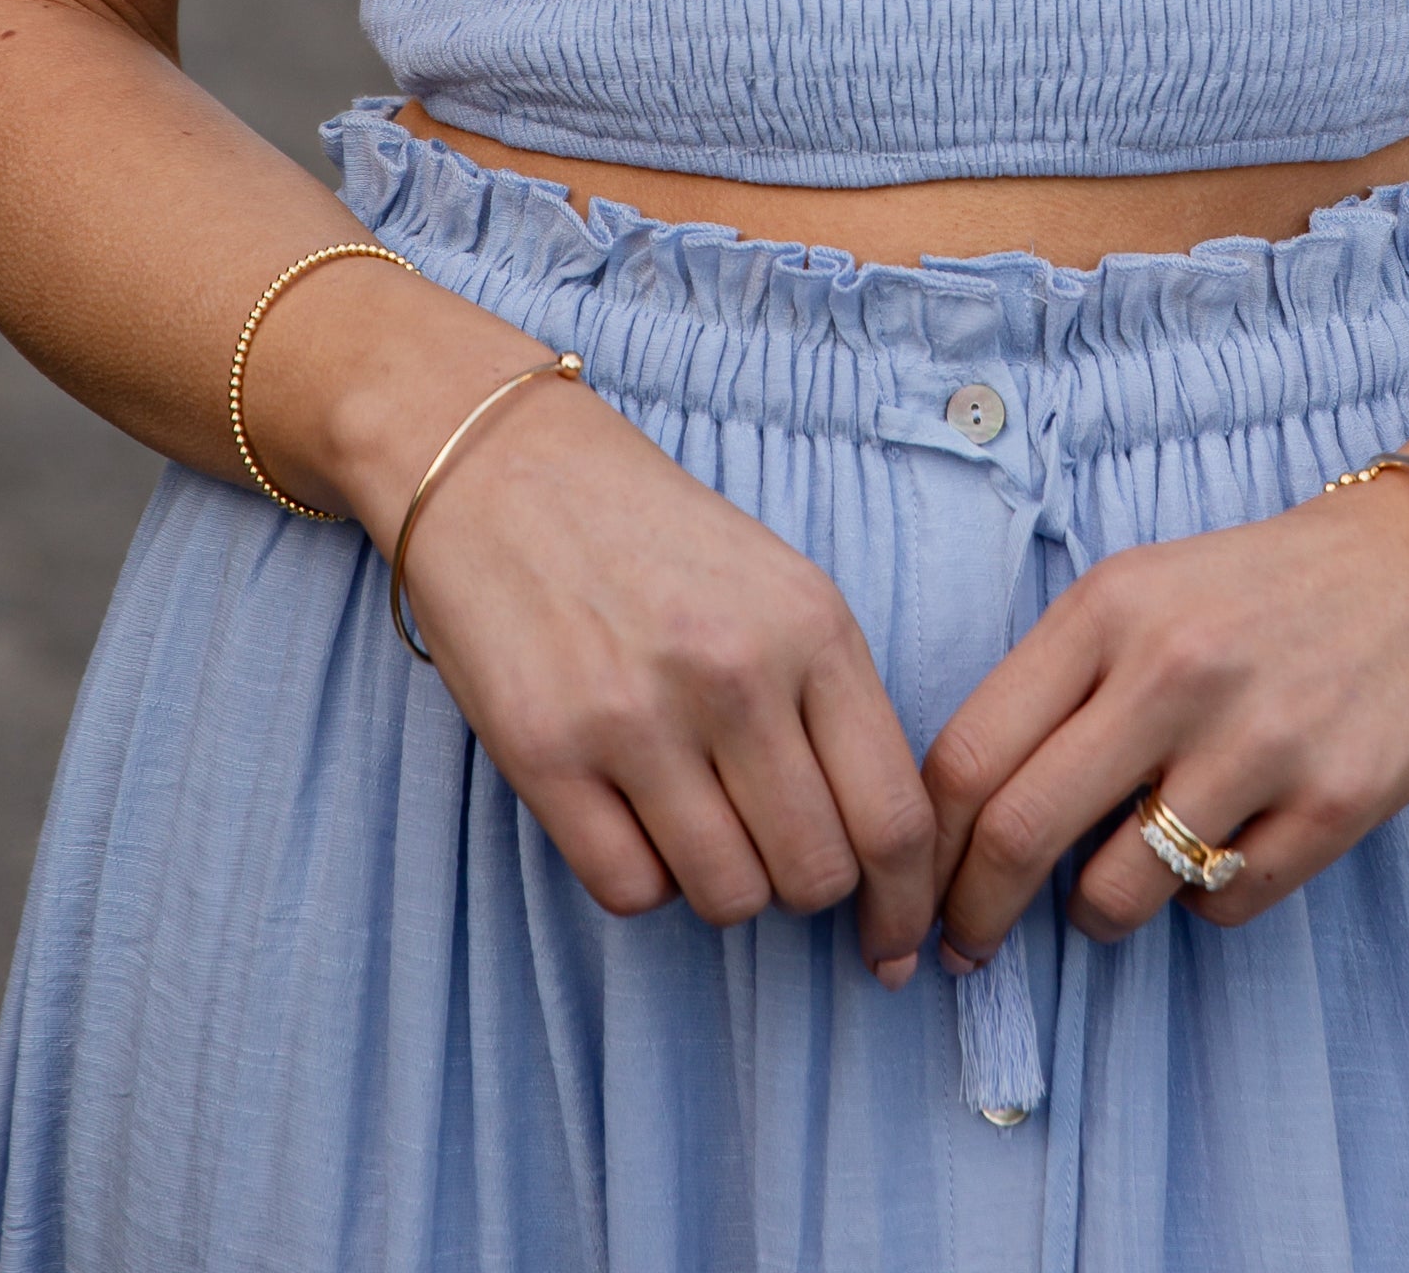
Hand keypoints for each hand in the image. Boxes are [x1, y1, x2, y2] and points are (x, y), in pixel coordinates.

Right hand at [395, 378, 939, 978]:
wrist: (503, 467)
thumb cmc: (653, 535)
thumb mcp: (779, 586)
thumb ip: (832, 703)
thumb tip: (884, 854)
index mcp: (811, 625)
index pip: (893, 816)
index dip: (905, 903)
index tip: (894, 941)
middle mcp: (733, 674)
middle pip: (814, 873)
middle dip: (801, 886)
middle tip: (770, 850)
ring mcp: (635, 718)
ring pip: (727, 897)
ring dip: (720, 882)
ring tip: (691, 812)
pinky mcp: (545, 756)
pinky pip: (630, 891)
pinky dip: (642, 877)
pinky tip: (628, 812)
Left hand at [924, 468, 1408, 958]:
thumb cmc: (1264, 588)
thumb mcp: (1144, 590)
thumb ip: (1058, 684)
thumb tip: (965, 815)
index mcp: (1109, 609)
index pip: (968, 753)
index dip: (923, 846)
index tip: (913, 892)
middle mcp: (1174, 671)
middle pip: (1020, 833)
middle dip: (972, 914)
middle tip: (964, 947)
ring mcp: (1258, 742)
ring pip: (1115, 894)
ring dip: (1096, 913)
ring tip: (1117, 883)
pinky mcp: (1333, 805)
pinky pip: (1221, 909)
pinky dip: (1205, 901)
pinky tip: (1230, 844)